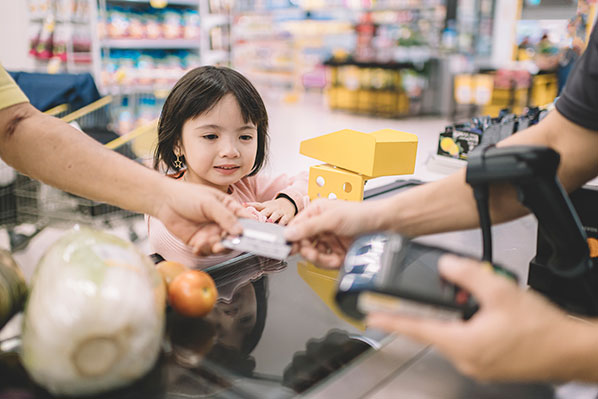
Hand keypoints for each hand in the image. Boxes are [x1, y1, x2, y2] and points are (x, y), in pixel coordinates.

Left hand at [155, 179, 250, 254]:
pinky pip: (206, 251)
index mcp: (229, 208)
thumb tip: (240, 231)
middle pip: (235, 236)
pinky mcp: (199, 242)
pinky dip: (204, 251)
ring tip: (210, 245)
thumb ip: (225, 217)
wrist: (164, 201)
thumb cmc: (187, 195)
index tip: (252, 236)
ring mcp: (211, 233)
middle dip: (232, 241)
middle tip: (227, 242)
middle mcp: (222, 222)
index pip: (245, 219)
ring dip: (217, 248)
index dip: (251, 228)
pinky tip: (198, 246)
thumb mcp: (209, 203)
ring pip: (221, 246)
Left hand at [245, 198, 295, 224]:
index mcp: (265, 206)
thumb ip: (254, 208)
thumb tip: (241, 207)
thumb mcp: (264, 206)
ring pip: (275, 215)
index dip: (250, 206)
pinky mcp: (287, 216)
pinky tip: (279, 228)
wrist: (289, 202)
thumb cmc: (273, 208)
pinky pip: (284, 220)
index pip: (257, 205)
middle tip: (256, 220)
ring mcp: (280, 212)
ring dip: (271, 219)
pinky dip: (282, 224)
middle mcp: (272, 209)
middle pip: (265, 212)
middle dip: (261, 216)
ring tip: (269, 222)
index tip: (244, 207)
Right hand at [284, 199, 383, 267]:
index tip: (288, 247)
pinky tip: (337, 258)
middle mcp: (321, 226)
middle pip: (304, 243)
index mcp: (316, 212)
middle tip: (311, 254)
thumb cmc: (363, 214)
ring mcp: (329, 240)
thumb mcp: (332, 219)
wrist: (385, 226)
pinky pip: (326, 262)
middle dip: (307, 250)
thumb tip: (289, 232)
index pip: (296, 227)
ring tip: (327, 256)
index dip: (291, 238)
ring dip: (319, 258)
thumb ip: (309, 227)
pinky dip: (329, 262)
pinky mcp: (337, 252)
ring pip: (314, 255)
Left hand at [367, 255, 580, 381]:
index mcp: (463, 344)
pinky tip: (490, 312)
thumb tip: (444, 265)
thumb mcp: (500, 290)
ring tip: (481, 300)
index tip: (371, 316)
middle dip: (438, 307)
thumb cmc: (543, 330)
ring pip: (454, 333)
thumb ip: (466, 274)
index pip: (416, 329)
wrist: (572, 351)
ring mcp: (478, 365)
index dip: (391, 320)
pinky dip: (471, 323)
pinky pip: (469, 340)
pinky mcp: (489, 364)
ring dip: (458, 314)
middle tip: (448, 290)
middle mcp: (466, 359)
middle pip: (436, 328)